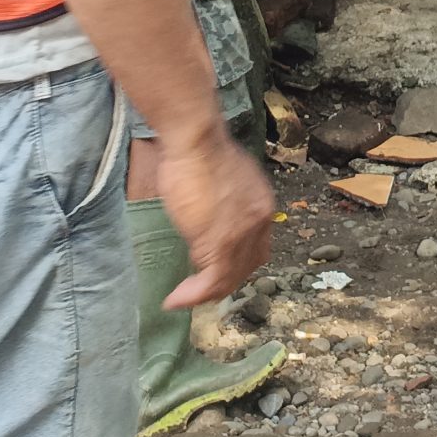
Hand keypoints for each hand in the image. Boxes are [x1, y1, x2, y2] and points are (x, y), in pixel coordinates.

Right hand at [152, 123, 275, 309]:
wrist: (195, 139)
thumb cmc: (199, 149)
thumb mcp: (222, 179)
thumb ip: (224, 202)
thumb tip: (209, 216)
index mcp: (261, 204)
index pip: (256, 246)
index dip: (236, 263)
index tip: (212, 270)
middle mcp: (260, 221)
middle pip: (246, 266)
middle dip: (221, 282)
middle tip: (196, 290)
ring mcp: (241, 234)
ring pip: (228, 278)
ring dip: (203, 294)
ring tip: (182, 298)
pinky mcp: (219, 243)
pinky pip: (210, 281)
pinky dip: (192, 295)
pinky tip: (175, 298)